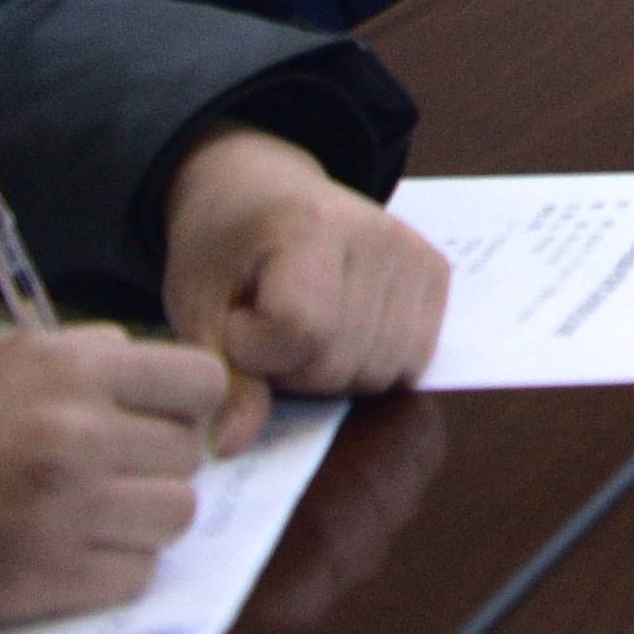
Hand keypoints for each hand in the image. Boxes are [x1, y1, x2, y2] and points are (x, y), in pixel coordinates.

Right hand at [0, 326, 229, 625]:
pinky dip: (112, 569)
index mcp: (72, 370)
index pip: (200, 383)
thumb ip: (82, 357)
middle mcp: (79, 436)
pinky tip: (69, 554)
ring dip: (140, 520)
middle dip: (152, 465)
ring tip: (90, 517)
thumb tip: (149, 371)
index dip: (183, 405)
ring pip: (174, 516)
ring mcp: (65, 512)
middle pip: (186, 455)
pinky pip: (134, 575)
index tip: (157, 421)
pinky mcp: (43, 579)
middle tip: (107, 475)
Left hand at [154, 129, 443, 426]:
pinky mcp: (436, 271)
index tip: (234, 318)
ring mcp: (416, 252)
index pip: (300, 332)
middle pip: (341, 361)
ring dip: (333, 371)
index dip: (253, 351)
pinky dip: (370, 362)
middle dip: (291, 369)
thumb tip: (235, 446)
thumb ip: (221, 376)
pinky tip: (340, 330)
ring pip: (381, 371)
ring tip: (301, 329)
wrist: (260, 188)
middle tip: (264, 328)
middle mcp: (380, 234)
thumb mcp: (197, 308)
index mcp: (311, 227)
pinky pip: (413, 359)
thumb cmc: (222, 248)